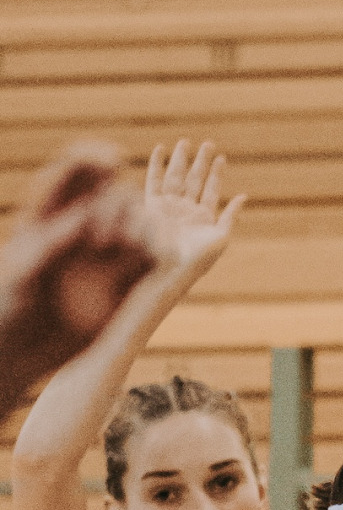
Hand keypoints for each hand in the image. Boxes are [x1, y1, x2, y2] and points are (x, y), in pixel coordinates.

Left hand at [0, 142, 155, 412]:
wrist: (20, 350)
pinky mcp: (124, 285)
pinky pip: (151, 261)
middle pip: (113, 195)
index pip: (74, 171)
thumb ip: (53, 242)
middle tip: (104, 240)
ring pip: (138, 224)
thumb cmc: (8, 305)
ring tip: (132, 248)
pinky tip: (160, 258)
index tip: (113, 159)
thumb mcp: (23, 269)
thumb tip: (86, 220)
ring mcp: (105, 257)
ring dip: (143, 227)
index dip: (94, 158)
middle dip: (117, 206)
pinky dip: (159, 254)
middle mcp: (80, 229)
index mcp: (48, 213)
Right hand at [144, 139, 244, 279]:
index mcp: (204, 217)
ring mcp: (169, 207)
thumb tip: (244, 196)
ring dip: (181, 160)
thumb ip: (231, 216)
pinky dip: (156, 165)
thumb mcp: (222, 237)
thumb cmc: (199, 258)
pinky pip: (153, 181)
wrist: (173, 267)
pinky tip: (160, 149)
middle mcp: (186, 210)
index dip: (217, 173)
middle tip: (207, 143)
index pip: (211, 189)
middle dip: (200, 162)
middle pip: (194, 180)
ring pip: (176, 177)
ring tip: (185, 142)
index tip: (222, 157)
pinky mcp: (153, 206)